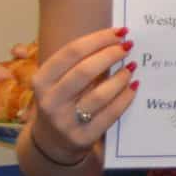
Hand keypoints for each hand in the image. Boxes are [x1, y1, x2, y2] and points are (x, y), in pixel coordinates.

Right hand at [31, 26, 134, 160]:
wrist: (50, 142)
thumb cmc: (61, 101)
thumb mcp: (57, 81)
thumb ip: (77, 62)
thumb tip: (114, 38)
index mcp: (41, 80)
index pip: (71, 52)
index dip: (98, 39)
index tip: (119, 32)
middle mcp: (50, 101)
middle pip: (85, 71)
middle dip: (111, 55)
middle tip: (128, 46)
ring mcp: (65, 121)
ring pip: (100, 95)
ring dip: (120, 77)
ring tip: (131, 67)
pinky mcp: (82, 137)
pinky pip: (110, 114)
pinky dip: (125, 98)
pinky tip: (133, 87)